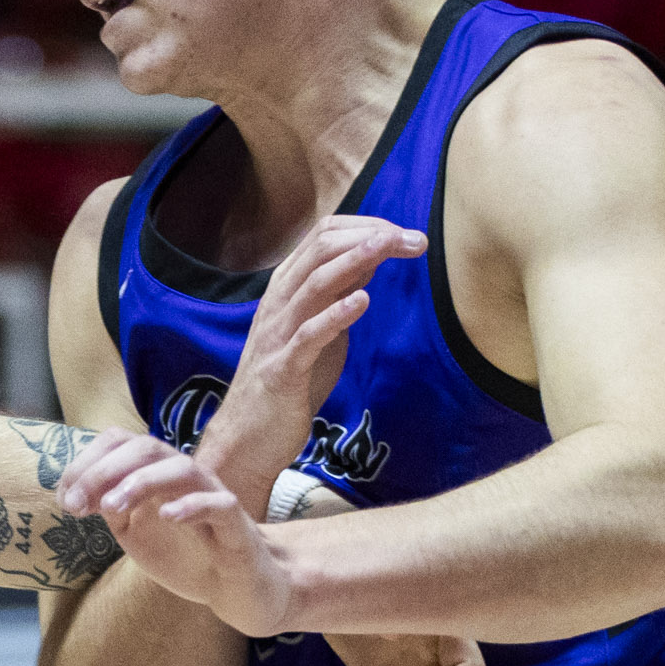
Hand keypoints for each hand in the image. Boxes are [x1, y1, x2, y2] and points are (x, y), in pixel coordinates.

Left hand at [56, 430, 292, 635]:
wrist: (238, 590)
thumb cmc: (188, 555)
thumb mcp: (135, 533)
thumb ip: (110, 510)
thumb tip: (75, 493)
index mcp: (159, 475)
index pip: (122, 443)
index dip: (88, 463)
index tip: (64, 498)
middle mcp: (186, 478)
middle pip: (147, 447)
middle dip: (105, 471)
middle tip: (76, 505)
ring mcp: (213, 498)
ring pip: (182, 467)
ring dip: (141, 482)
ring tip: (111, 507)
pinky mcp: (237, 527)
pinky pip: (219, 504)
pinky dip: (192, 505)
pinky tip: (166, 515)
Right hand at [199, 216, 424, 489]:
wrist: (248, 438)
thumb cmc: (287, 384)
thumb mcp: (317, 329)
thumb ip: (335, 295)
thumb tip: (368, 259)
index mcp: (286, 290)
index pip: (323, 236)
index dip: (367, 226)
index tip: (406, 234)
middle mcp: (278, 304)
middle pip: (320, 250)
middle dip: (371, 237)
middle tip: (415, 240)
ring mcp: (277, 335)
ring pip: (312, 284)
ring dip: (354, 261)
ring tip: (387, 247)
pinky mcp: (282, 369)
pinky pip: (307, 336)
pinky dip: (335, 315)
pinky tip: (362, 302)